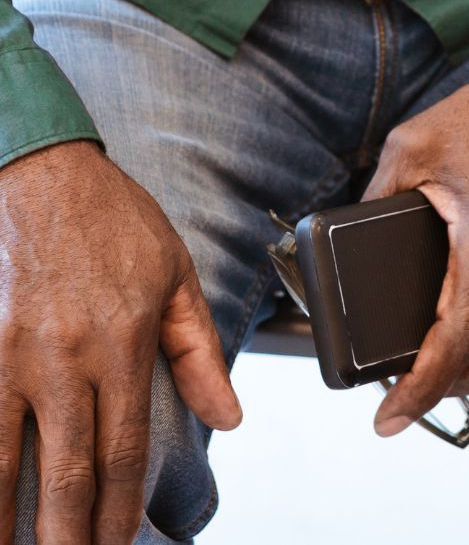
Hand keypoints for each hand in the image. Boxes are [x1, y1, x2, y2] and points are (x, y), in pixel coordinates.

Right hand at [0, 140, 240, 544]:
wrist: (41, 175)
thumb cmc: (113, 222)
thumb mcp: (175, 274)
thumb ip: (199, 350)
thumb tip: (230, 415)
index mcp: (123, 343)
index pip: (123, 451)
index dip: (122, 509)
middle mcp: (65, 360)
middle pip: (65, 473)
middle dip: (69, 535)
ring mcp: (11, 359)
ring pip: (3, 465)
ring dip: (8, 522)